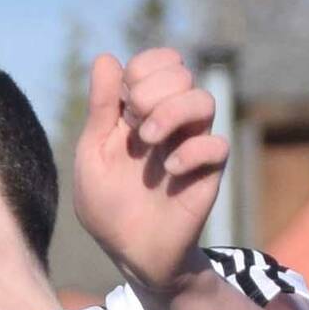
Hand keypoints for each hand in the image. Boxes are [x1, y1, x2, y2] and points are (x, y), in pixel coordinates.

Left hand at [72, 48, 228, 293]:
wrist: (132, 251)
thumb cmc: (108, 205)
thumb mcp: (92, 155)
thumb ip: (101, 109)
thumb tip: (106, 58)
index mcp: (139, 113)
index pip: (155, 63)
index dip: (143, 69)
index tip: (124, 103)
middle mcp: (170, 122)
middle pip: (181, 73)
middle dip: (153, 90)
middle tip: (135, 126)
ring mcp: (191, 144)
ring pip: (204, 100)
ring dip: (171, 113)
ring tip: (148, 141)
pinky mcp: (209, 171)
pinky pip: (216, 144)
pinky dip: (191, 151)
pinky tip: (169, 171)